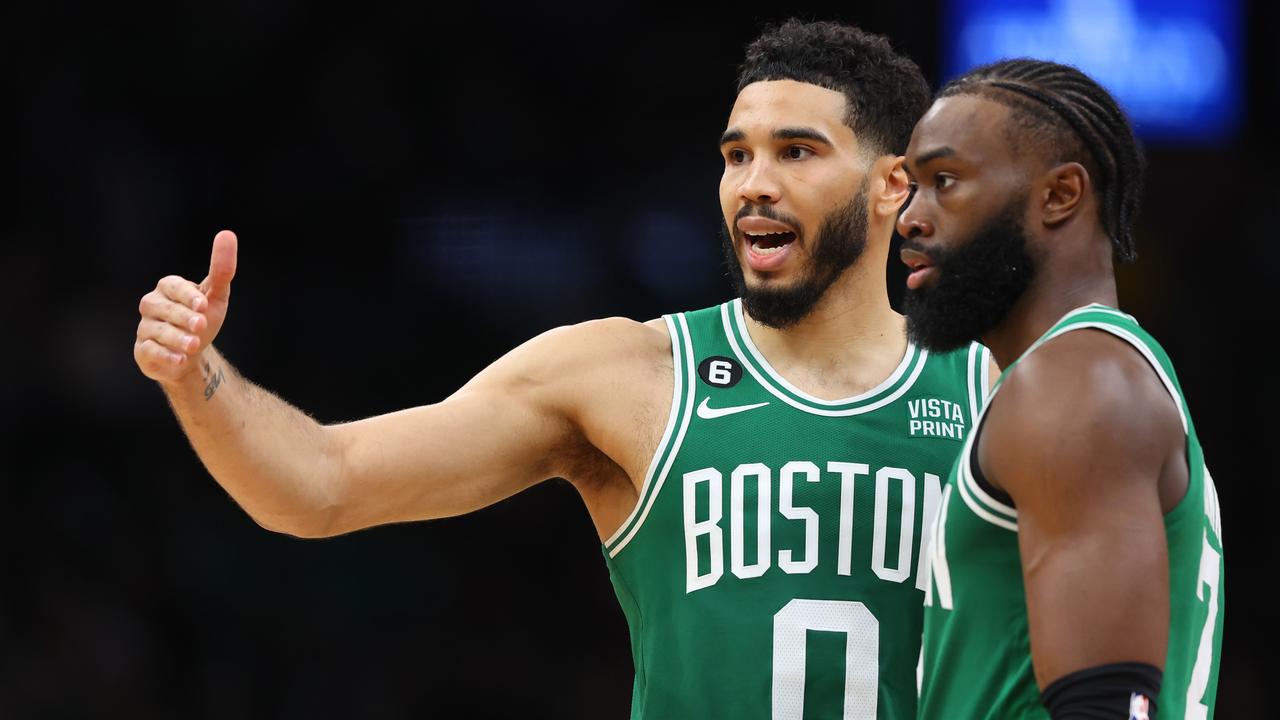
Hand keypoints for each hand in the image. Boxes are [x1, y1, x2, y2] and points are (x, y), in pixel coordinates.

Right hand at [134, 230, 237, 384]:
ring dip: (177, 338)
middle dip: (184, 317)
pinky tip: (179, 359)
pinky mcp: (143, 350)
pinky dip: (165, 355)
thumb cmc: (201, 318)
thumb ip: (221, 269)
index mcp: (168, 288)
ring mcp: (145, 328)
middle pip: (165, 309)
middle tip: (201, 326)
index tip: (203, 304)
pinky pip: (150, 351)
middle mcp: (152, 305)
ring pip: (157, 330)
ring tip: (194, 345)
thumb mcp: (215, 296)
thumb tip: (227, 234)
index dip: (187, 295)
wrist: (190, 353)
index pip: (173, 287)